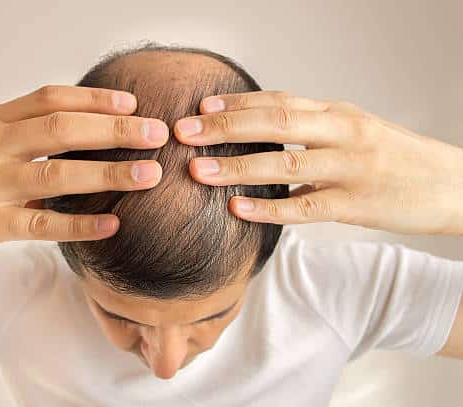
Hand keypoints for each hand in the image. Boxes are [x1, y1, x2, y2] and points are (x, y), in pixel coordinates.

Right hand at [0, 86, 167, 267]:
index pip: (50, 99)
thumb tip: (73, 136)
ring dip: (109, 172)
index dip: (94, 99)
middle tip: (156, 134)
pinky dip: (80, 224)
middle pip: (63, 129)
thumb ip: (15, 135)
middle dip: (115, 130)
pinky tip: (111, 223)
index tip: (131, 104)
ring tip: (148, 173)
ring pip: (58, 174)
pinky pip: (42, 225)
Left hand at [174, 91, 462, 235]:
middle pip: (275, 125)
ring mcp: (349, 169)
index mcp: (336, 114)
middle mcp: (341, 133)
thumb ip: (310, 131)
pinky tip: (238, 209)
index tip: (201, 107)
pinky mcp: (356, 205)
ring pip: (285, 164)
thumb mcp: (352, 132)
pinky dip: (268, 208)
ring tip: (198, 170)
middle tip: (185, 132)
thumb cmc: (393, 158)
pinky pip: (304, 207)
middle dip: (225, 128)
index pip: (278, 102)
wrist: (450, 185)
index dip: (237, 104)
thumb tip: (261, 137)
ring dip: (238, 166)